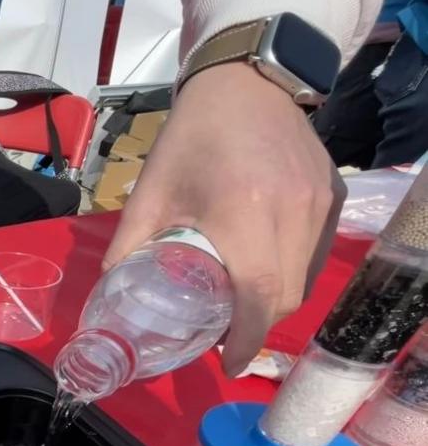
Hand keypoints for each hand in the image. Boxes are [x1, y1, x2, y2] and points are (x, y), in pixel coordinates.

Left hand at [103, 62, 344, 375]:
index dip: (246, 339)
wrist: (245, 82)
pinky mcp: (334, 196)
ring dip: (273, 301)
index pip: (257, 295)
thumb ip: (129, 248)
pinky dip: (290, 273)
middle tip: (223, 329)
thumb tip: (110, 299)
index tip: (228, 363)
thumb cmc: (191, 138)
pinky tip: (262, 268)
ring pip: (303, 280)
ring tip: (240, 301)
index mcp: (244, 211)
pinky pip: (314, 255)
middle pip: (283, 297)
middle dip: (255, 325)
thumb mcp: (151, 193)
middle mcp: (292, 211)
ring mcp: (320, 204)